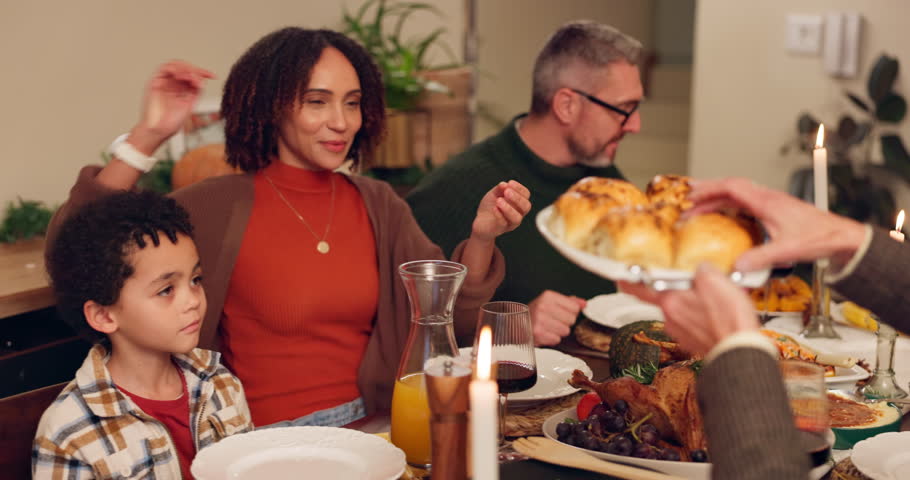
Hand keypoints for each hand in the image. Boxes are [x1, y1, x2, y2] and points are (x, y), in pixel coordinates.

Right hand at [129, 61, 214, 153]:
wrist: (159, 131)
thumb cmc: (171, 122)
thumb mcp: (189, 104)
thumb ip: (195, 91)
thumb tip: (202, 80)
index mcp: (181, 90)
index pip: (192, 76)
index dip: (203, 73)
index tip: (213, 76)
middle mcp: (172, 84)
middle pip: (184, 68)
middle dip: (195, 70)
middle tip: (202, 77)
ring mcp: (163, 82)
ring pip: (175, 65)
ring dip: (186, 68)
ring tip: (192, 77)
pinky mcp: (154, 82)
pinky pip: (164, 68)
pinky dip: (175, 69)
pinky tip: (183, 76)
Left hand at [471, 180, 530, 242]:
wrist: (480, 221)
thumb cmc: (490, 206)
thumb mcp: (494, 194)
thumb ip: (499, 189)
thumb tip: (504, 184)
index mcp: (519, 203)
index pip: (526, 195)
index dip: (519, 188)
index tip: (510, 182)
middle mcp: (518, 214)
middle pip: (526, 207)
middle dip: (517, 198)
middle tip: (507, 192)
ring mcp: (511, 223)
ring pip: (516, 218)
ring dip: (508, 208)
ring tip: (499, 201)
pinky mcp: (501, 229)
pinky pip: (503, 223)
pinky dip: (499, 214)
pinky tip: (494, 208)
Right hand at [528, 290, 585, 345]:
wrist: (515, 325)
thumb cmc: (534, 313)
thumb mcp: (549, 302)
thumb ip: (569, 302)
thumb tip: (584, 304)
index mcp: (548, 296)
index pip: (575, 308)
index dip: (569, 313)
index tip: (558, 313)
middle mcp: (543, 306)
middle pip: (571, 319)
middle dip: (564, 323)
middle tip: (551, 321)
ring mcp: (540, 320)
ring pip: (566, 331)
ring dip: (558, 332)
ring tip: (547, 328)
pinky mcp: (538, 333)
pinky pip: (557, 339)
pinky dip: (551, 339)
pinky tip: (543, 334)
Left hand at [618, 264, 759, 356]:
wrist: (741, 353)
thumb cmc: (730, 320)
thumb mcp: (717, 282)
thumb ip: (702, 271)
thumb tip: (700, 269)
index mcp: (670, 301)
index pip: (638, 288)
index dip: (628, 281)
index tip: (619, 276)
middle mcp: (670, 318)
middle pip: (665, 298)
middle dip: (676, 290)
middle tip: (690, 282)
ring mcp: (681, 332)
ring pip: (680, 311)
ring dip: (691, 304)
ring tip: (713, 299)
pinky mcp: (694, 342)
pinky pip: (692, 324)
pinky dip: (701, 317)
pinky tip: (717, 315)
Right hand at [686, 178, 866, 270]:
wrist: (841, 237)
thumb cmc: (820, 237)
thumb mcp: (787, 250)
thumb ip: (760, 258)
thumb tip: (737, 266)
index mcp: (767, 202)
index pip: (732, 187)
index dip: (709, 189)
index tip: (691, 195)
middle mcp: (767, 198)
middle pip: (730, 187)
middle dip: (706, 191)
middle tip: (686, 200)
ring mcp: (770, 203)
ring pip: (736, 193)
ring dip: (716, 198)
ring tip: (698, 206)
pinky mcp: (773, 210)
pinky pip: (744, 202)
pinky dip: (727, 205)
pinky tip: (722, 217)